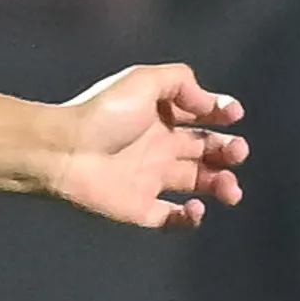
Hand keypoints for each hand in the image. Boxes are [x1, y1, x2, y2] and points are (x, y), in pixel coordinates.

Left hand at [45, 64, 246, 230]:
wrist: (63, 151)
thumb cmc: (101, 114)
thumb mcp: (143, 81)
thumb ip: (180, 81)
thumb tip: (209, 101)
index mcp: (159, 116)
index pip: (201, 116)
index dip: (221, 113)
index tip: (232, 113)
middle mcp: (158, 147)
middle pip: (207, 151)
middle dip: (229, 150)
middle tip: (236, 151)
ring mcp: (150, 179)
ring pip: (200, 184)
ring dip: (223, 185)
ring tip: (228, 187)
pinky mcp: (141, 209)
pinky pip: (174, 219)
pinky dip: (191, 218)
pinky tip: (194, 206)